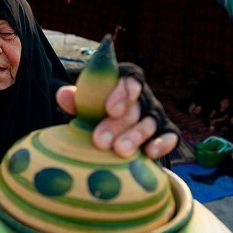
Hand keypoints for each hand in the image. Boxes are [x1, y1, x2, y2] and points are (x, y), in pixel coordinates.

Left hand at [56, 77, 177, 158]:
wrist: (110, 135)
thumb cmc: (96, 115)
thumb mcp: (86, 107)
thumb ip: (76, 100)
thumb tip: (63, 94)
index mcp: (124, 83)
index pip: (129, 80)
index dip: (121, 94)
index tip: (109, 110)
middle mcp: (143, 97)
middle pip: (135, 107)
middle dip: (117, 124)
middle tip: (100, 141)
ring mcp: (155, 115)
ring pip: (149, 123)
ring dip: (135, 136)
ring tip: (119, 150)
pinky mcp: (165, 133)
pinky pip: (170, 136)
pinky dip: (162, 144)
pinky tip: (150, 153)